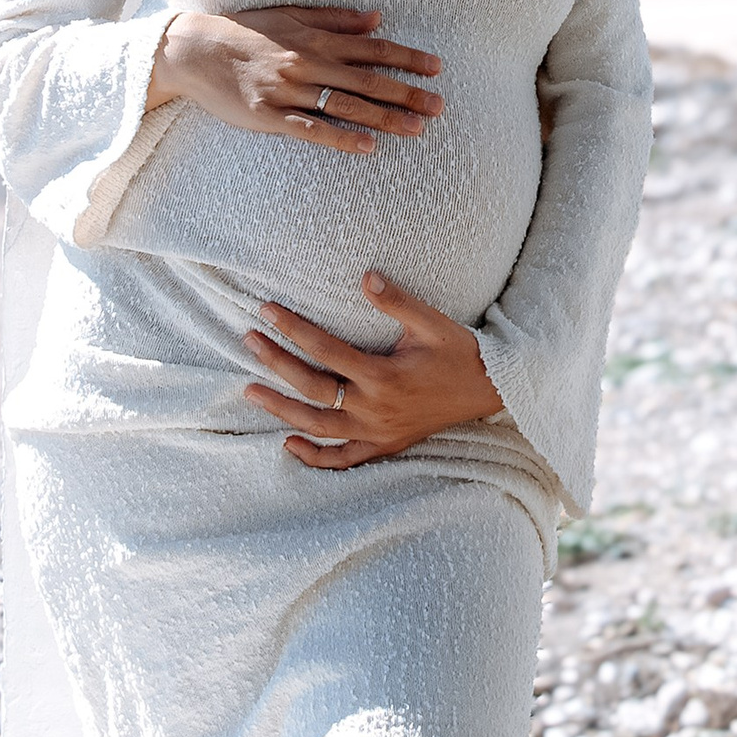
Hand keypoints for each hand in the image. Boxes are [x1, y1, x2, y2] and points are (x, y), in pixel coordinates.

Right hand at [147, 4, 441, 149]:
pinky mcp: (269, 115)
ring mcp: (288, 90)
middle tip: (440, 106)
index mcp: (315, 38)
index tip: (436, 68)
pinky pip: (311, 129)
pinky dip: (340, 137)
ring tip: (416, 130)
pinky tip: (367, 146)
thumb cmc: (244, 31)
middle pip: (367, 79)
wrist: (192, 50)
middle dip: (406, 93)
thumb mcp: (290, 14)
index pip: (372, 48)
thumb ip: (335, 19)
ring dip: (384, 118)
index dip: (407, 57)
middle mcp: (306, 62)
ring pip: (345, 106)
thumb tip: (378, 18)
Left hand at [243, 271, 503, 468]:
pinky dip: (315, 456)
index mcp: (383, 375)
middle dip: (276, 363)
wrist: (488, 390)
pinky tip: (289, 445)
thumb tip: (365, 276)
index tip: (266, 311)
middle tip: (248, 341)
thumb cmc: (459, 352)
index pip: (325, 350)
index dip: (293, 329)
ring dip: (281, 410)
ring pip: (318, 425)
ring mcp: (377, 431)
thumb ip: (397, 301)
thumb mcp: (432, 322)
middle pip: (312, 387)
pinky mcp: (384, 445)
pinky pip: (343, 459)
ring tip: (250, 391)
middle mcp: (374, 408)